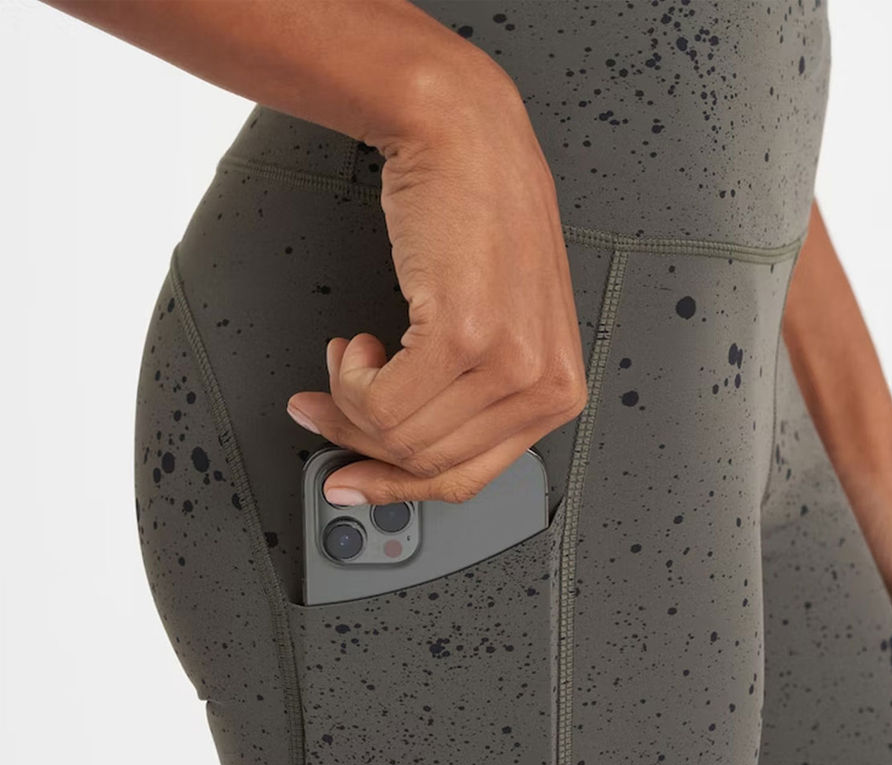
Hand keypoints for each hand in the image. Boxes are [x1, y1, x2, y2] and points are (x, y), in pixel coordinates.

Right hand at [286, 68, 585, 507]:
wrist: (466, 138)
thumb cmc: (481, 221)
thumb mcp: (496, 329)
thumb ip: (463, 400)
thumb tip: (388, 456)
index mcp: (557, 392)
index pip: (466, 477)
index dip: (395, 486)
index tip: (351, 480)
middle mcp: (542, 383)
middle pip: (423, 460)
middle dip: (357, 437)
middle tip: (323, 404)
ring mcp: (507, 361)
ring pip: (396, 433)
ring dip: (348, 401)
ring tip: (347, 356)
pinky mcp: (463, 332)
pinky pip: (379, 400)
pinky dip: (347, 377)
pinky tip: (353, 340)